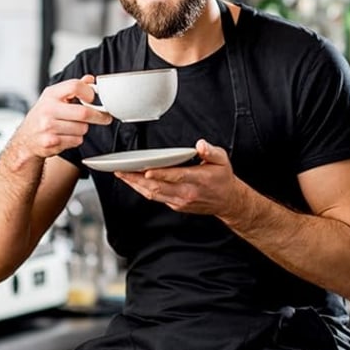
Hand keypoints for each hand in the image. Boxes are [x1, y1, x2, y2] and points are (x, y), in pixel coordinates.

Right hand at [13, 75, 111, 159]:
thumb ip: (73, 88)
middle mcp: (48, 109)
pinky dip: (76, 139)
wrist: (26, 139)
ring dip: (83, 129)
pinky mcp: (51, 142)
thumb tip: (90, 79)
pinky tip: (66, 136)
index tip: (94, 98)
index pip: (74, 86)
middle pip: (84, 112)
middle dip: (99, 116)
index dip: (89, 92)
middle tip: (106, 117)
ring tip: (73, 127)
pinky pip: (77, 140)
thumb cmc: (43, 116)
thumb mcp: (54, 97)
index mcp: (51, 94)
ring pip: (82, 128)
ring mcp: (48, 127)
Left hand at [115, 139, 245, 217]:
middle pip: (158, 187)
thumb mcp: (222, 160)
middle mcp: (187, 193)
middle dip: (137, 179)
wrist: (227, 201)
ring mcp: (180, 201)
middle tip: (121, 170)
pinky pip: (156, 198)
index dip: (160, 174)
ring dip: (135, 185)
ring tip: (122, 175)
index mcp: (198, 180)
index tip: (147, 171)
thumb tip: (201, 145)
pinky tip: (134, 182)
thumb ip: (211, 151)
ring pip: (153, 194)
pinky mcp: (176, 205)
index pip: (176, 176)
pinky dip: (143, 190)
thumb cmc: (222, 178)